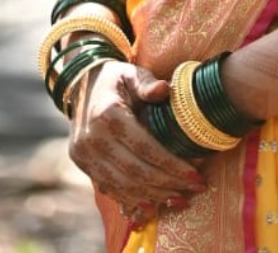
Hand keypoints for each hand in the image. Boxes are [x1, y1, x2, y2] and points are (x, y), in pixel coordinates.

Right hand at [67, 61, 206, 221]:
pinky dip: (133, 199)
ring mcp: (85, 155)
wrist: (82, 85)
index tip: (195, 174)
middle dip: (169, 184)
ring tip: (181, 197)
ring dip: (154, 196)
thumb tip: (165, 89)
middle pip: (136, 172)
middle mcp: (93, 139)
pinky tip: (154, 203)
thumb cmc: (115, 79)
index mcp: (108, 114)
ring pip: (123, 186)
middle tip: (196, 188)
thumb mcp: (132, 73)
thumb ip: (147, 83)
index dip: (171, 164)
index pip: (145, 147)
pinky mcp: (83, 165)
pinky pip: (110, 188)